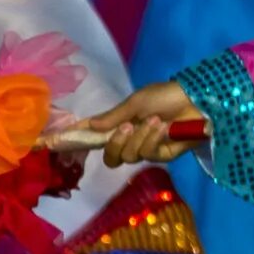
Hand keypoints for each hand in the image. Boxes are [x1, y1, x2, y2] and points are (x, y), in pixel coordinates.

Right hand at [74, 79, 199, 164]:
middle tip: (127, 126)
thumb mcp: (136, 102)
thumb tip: (90, 125)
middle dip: (116, 143)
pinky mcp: (163, 155)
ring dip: (141, 137)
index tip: (58, 140)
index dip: (79, 140)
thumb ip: (113, 116)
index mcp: (120, 124)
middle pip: (111, 158)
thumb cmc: (165, 96)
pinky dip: (153, 140)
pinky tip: (163, 128)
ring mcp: (146, 148)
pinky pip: (148, 154)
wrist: (196, 100)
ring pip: (129, 156)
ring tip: (155, 120)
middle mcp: (130, 139)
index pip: (95, 136)